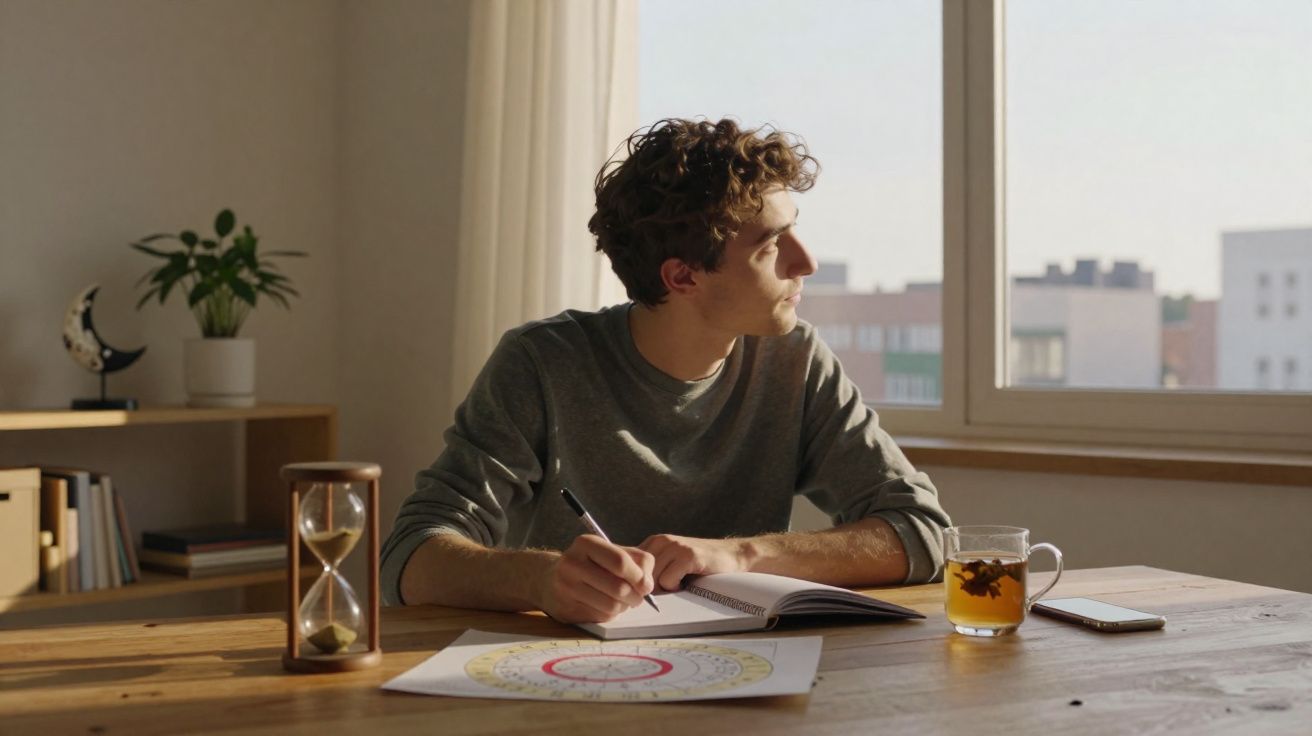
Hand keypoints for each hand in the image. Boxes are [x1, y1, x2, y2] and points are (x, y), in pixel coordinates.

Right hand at [539, 535, 654, 623]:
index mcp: (586, 544)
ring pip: (612, 606)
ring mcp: (566, 588)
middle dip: (636, 596)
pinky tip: (605, 605)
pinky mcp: (566, 609)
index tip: (646, 584)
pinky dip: (610, 614)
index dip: (640, 577)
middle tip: (638, 597)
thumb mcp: (611, 552)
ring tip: (622, 601)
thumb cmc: (589, 564)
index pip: (621, 562)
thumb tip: (647, 584)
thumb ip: (637, 560)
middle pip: (619, 588)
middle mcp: (572, 563)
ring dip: (624, 607)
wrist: (549, 579)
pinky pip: (601, 617)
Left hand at [638, 534, 747, 591]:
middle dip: (649, 589)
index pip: (628, 567)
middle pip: (638, 576)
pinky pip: (667, 581)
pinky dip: (676, 587)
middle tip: (669, 587)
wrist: (731, 556)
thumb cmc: (698, 566)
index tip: (648, 591)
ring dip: (665, 588)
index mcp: (652, 542)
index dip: (636, 583)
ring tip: (680, 582)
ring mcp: (674, 546)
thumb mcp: (669, 563)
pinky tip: (688, 580)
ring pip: (651, 580)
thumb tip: (626, 591)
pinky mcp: (688, 555)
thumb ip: (650, 570)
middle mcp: (660, 540)